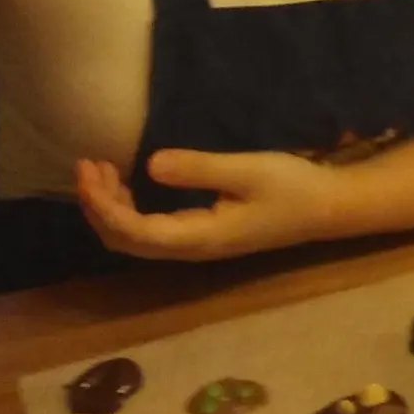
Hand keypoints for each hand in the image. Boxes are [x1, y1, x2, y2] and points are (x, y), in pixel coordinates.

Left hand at [75, 148, 346, 260]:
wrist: (327, 208)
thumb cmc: (292, 187)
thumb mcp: (249, 170)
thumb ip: (199, 169)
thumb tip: (149, 165)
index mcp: (199, 236)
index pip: (133, 230)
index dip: (102, 204)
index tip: (88, 169)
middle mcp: (190, 248)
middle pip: (125, 240)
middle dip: (97, 207)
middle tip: (86, 164)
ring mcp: (196, 245)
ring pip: (135, 238)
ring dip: (110, 208)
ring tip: (100, 169)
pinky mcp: (202, 235)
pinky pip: (150, 231)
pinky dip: (129, 209)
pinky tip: (129, 184)